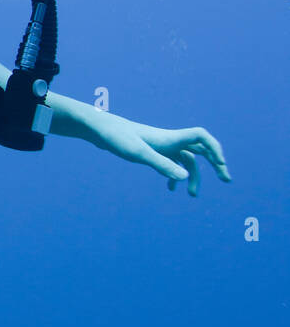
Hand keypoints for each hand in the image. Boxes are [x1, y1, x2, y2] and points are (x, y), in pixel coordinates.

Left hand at [90, 114, 230, 195]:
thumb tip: (184, 178)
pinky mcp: (151, 151)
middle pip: (201, 150)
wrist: (99, 130)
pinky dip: (174, 176)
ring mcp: (161, 146)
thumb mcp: (139, 154)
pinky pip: (171, 163)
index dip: (215, 150)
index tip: (221, 167)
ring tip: (193, 196)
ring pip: (186, 160)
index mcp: (171, 138)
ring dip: (192, 177)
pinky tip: (170, 189)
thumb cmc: (117, 138)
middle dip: (215, 164)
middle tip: (227, 180)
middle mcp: (170, 141)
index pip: (202, 137)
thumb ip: (162, 165)